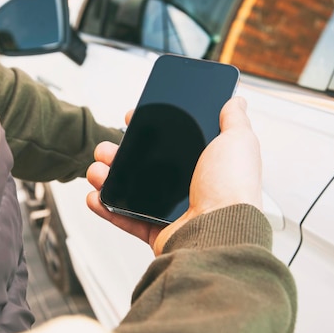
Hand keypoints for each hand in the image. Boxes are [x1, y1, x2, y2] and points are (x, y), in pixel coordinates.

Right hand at [86, 96, 261, 254]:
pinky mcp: (156, 230)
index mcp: (206, 165)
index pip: (171, 144)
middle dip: (120, 154)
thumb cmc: (233, 189)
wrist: (221, 231)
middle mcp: (188, 187)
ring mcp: (170, 211)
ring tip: (97, 170)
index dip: (151, 131)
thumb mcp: (238, 141)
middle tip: (108, 148)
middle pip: (145, 166)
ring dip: (108, 178)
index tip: (133, 121)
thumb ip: (234, 120)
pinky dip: (106, 208)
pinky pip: (125, 218)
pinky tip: (95, 196)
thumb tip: (236, 101)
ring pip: (130, 191)